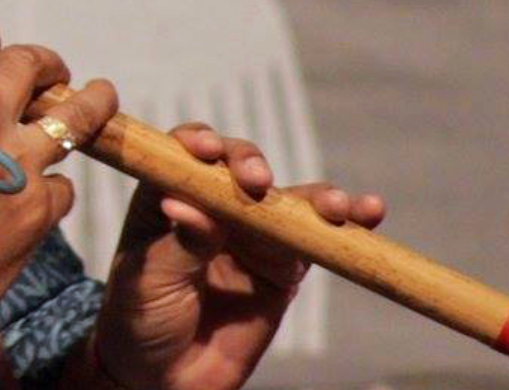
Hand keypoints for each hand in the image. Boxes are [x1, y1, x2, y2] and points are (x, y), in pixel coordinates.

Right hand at [0, 15, 117, 356]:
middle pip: (29, 64)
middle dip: (44, 62)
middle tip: (52, 71)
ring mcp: (17, 166)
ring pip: (76, 115)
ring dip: (92, 101)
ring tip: (101, 96)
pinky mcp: (37, 210)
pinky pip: (63, 184)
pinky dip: (53, 187)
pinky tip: (41, 196)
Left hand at [90, 124, 386, 389]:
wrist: (166, 378)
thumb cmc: (140, 317)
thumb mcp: (150, 278)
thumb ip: (180, 244)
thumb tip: (189, 207)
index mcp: (166, 195)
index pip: (183, 154)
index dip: (198, 143)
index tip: (208, 151)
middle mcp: (211, 205)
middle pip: (238, 166)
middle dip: (251, 165)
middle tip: (257, 181)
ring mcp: (250, 233)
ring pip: (286, 199)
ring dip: (314, 195)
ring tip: (335, 207)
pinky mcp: (283, 266)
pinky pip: (316, 240)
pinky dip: (346, 226)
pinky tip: (368, 211)